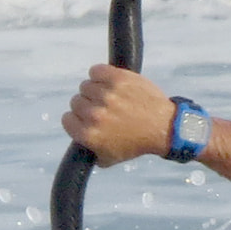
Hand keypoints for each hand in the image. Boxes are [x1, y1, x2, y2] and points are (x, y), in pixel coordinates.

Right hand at [62, 65, 176, 166]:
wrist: (163, 127)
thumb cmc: (137, 143)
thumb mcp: (108, 158)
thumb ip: (89, 152)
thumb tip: (78, 143)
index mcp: (89, 134)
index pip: (67, 119)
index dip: (77, 119)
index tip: (87, 119)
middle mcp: (95, 115)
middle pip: (76, 101)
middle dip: (87, 105)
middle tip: (103, 109)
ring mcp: (106, 95)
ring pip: (86, 86)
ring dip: (95, 90)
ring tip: (110, 97)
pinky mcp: (117, 79)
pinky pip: (96, 71)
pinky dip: (100, 74)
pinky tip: (108, 82)